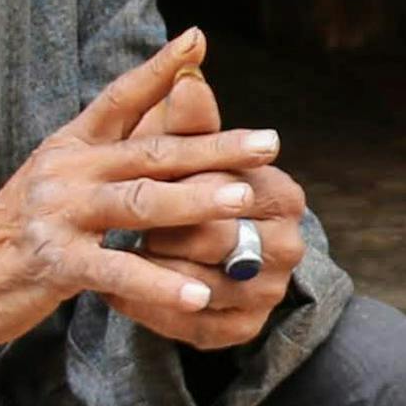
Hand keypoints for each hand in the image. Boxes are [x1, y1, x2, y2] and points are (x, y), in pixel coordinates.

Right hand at [0, 30, 284, 365]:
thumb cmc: (24, 227)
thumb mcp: (62, 174)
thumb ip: (112, 147)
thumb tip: (163, 108)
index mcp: (72, 144)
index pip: (119, 97)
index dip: (159, 68)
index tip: (197, 39)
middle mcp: (66, 170)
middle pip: (151, 152)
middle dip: (214, 146)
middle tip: (267, 143)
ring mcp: (59, 214)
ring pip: (139, 203)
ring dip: (195, 201)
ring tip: (243, 200)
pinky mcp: (55, 262)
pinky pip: (117, 270)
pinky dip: (160, 283)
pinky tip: (199, 293)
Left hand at [122, 47, 310, 353]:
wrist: (191, 250)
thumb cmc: (186, 183)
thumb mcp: (186, 150)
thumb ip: (188, 118)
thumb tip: (186, 74)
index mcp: (284, 195)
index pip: (226, 188)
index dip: (178, 185)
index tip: (134, 178)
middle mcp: (290, 247)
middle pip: (216, 240)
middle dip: (165, 232)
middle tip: (122, 224)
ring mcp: (269, 293)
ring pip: (203, 287)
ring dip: (154, 274)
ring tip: (115, 256)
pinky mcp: (243, 331)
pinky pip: (194, 327)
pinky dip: (152, 310)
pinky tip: (117, 293)